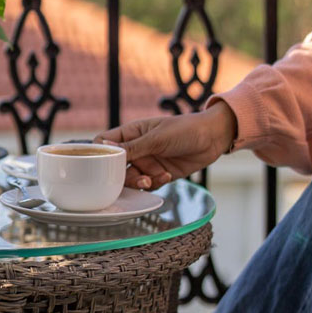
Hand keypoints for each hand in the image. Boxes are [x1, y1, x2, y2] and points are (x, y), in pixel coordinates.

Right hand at [94, 101, 237, 189]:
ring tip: (150, 179)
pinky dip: (155, 183)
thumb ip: (133, 147)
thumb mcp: (157, 138)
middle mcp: (136, 149)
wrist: (213, 138)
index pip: (105, 143)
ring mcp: (148, 162)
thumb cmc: (185, 129)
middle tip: (129, 177)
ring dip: (138, 181)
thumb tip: (106, 149)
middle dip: (119, 174)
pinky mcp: (160, 174)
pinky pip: (149, 184)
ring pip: (131, 178)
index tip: (98, 164)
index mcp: (131, 133)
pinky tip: (166, 175)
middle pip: (115, 166)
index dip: (98, 153)